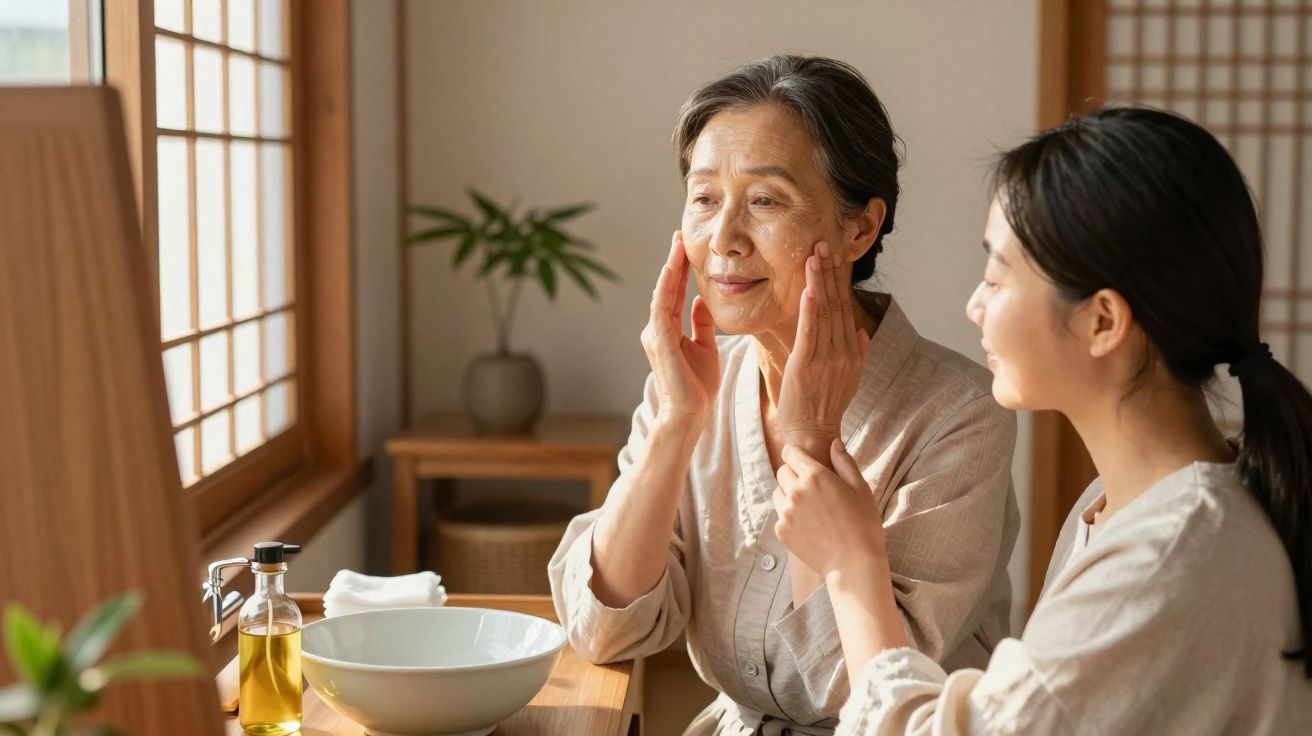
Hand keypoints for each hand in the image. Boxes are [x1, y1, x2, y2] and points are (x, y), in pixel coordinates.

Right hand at [641, 231, 720, 429]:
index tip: (688, 246)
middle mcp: (658, 329)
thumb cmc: (698, 388)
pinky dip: (665, 288)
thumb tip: (701, 301)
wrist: (691, 416)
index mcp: (669, 330)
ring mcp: (656, 335)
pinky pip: (661, 308)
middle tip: (679, 234)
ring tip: (677, 245)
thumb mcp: (706, 348)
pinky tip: (671, 271)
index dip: (681, 269)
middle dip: (674, 261)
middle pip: (666, 288)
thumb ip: (702, 324)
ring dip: (670, 268)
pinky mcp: (660, 342)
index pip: (675, 293)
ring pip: (662, 293)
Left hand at [773, 440, 885, 577]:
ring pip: (778, 493)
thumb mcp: (860, 487)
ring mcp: (786, 512)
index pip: (790, 453)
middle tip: (814, 490)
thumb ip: (844, 461)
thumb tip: (834, 442)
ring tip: (812, 509)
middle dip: (795, 475)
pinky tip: (810, 525)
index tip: (805, 463)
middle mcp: (795, 491)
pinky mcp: (781, 530)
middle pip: (782, 472)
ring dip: (789, 495)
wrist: (854, 563)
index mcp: (814, 475)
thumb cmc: (863, 524)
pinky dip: (790, 516)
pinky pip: (780, 514)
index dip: (798, 456)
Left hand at [775, 242, 870, 447]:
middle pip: (836, 303)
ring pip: (823, 312)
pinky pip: (810, 332)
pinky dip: (810, 309)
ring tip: (813, 255)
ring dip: (818, 281)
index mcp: (852, 351)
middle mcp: (843, 351)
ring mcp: (826, 358)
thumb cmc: (826, 406)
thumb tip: (863, 334)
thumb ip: (857, 354)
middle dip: (829, 272)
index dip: (839, 281)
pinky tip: (809, 288)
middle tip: (823, 243)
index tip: (835, 257)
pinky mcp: (806, 365)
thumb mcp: (849, 379)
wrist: (813, 432)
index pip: (846, 308)